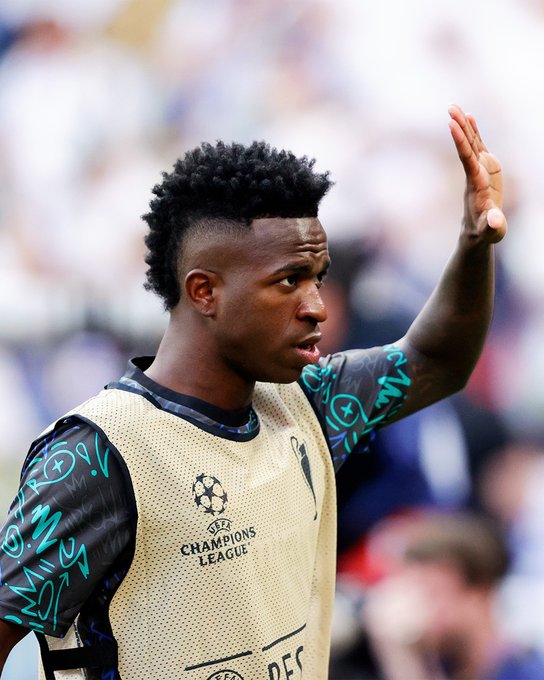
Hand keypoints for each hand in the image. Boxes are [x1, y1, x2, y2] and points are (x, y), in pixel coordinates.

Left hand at [448, 104, 506, 243]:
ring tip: (454, 107)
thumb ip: (493, 225)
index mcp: (476, 184)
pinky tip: (469, 117)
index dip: (460, 142)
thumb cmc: (486, 232)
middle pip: (465, 146)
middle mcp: (474, 173)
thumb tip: (494, 221)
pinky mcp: (485, 168)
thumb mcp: (492, 231)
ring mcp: (479, 169)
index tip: (451, 125)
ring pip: (470, 143)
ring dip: (463, 125)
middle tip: (451, 108)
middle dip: (459, 128)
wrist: (479, 230)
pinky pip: (478, 146)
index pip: (466, 159)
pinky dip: (474, 131)